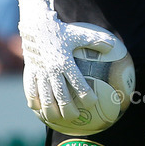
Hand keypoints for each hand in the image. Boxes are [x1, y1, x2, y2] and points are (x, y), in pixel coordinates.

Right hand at [14, 0, 111, 121]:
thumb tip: (115, 45)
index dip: (86, 95)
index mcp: (65, 62)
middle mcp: (52, 69)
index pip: (77, 83)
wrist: (35, 25)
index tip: (93, 102)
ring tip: (57, 120)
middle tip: (76, 117)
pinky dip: (35, 102)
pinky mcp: (30, 72)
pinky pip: (31, 91)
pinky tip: (39, 110)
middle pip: (61, 96)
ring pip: (45, 97)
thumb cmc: (61, 30)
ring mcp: (39, 72)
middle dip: (68, 109)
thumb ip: (97, 41)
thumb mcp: (79, 34)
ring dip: (51, 111)